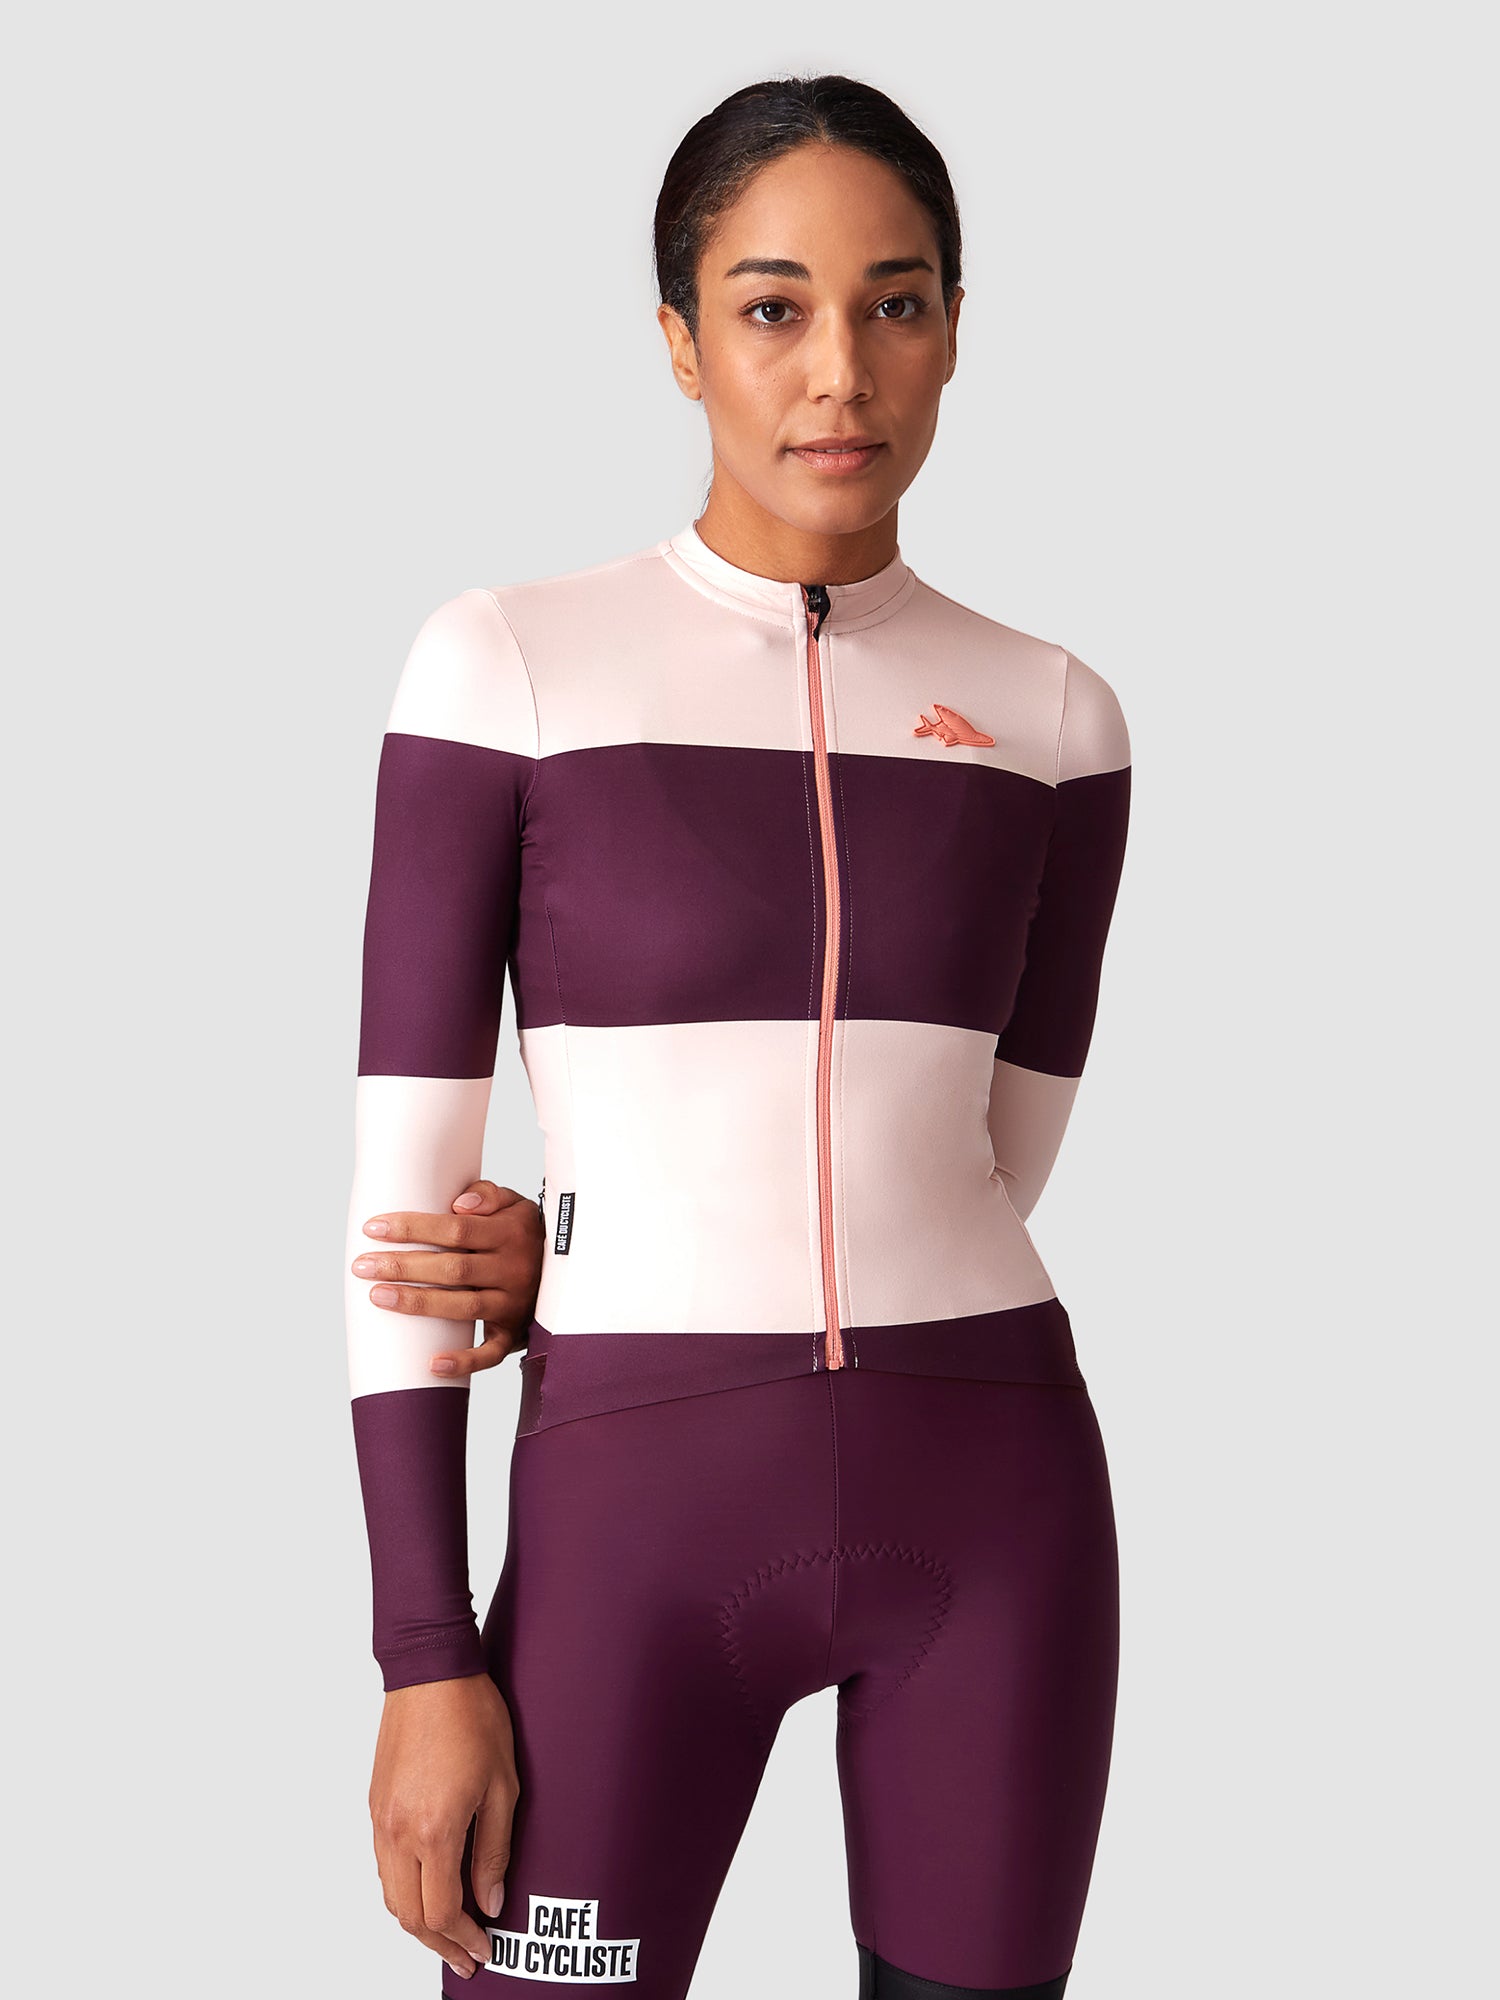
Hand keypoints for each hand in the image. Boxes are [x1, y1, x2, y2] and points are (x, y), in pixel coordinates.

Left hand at [352, 1179, 543, 1377]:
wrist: (572, 1269)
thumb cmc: (527, 1233)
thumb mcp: (516, 1204)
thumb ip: (488, 1195)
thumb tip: (458, 1202)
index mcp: (510, 1233)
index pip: (455, 1229)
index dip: (413, 1228)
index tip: (375, 1228)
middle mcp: (513, 1269)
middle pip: (452, 1268)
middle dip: (403, 1266)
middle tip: (362, 1265)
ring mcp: (514, 1304)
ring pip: (463, 1307)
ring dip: (417, 1303)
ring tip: (378, 1296)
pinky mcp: (514, 1333)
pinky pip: (490, 1353)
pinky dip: (464, 1361)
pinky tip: (432, 1364)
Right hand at [369, 1673, 518, 1980]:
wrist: (431, 1671)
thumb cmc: (472, 1716)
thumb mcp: (502, 1785)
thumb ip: (495, 1849)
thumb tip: (491, 1901)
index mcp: (434, 1830)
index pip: (443, 1911)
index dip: (464, 1939)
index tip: (484, 1949)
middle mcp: (399, 1831)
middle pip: (409, 1915)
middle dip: (438, 1943)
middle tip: (466, 1955)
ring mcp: (381, 1819)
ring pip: (391, 1894)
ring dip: (417, 1920)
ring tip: (449, 1931)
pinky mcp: (375, 1804)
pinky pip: (383, 1865)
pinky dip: (403, 1889)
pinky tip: (427, 1887)